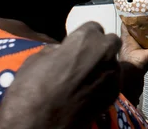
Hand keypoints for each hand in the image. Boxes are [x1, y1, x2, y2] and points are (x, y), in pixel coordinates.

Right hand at [0, 22, 121, 128]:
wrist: (40, 125)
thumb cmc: (32, 90)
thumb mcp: (37, 59)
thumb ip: (57, 50)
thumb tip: (63, 51)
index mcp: (85, 38)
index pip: (93, 27)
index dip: (84, 37)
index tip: (77, 46)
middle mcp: (104, 51)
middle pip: (110, 42)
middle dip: (100, 48)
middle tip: (84, 60)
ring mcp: (112, 72)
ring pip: (113, 62)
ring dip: (103, 66)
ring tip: (85, 80)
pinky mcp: (115, 92)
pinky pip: (113, 81)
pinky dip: (105, 83)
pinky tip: (89, 92)